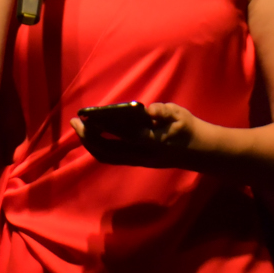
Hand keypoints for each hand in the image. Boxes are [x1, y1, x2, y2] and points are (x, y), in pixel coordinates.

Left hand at [71, 102, 212, 168]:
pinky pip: (111, 158)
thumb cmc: (187, 127)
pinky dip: (98, 147)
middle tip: (75, 121)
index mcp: (152, 141)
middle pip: (107, 150)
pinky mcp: (136, 162)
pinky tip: (91, 136)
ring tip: (79, 128)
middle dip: (88, 137)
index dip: (103, 127)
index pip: (122, 135)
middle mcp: (141, 154)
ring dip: (90, 144)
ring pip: (107, 157)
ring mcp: (138, 160)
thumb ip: (164, 112)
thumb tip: (150, 110)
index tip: (89, 116)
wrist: (198, 150)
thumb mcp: (179, 114)